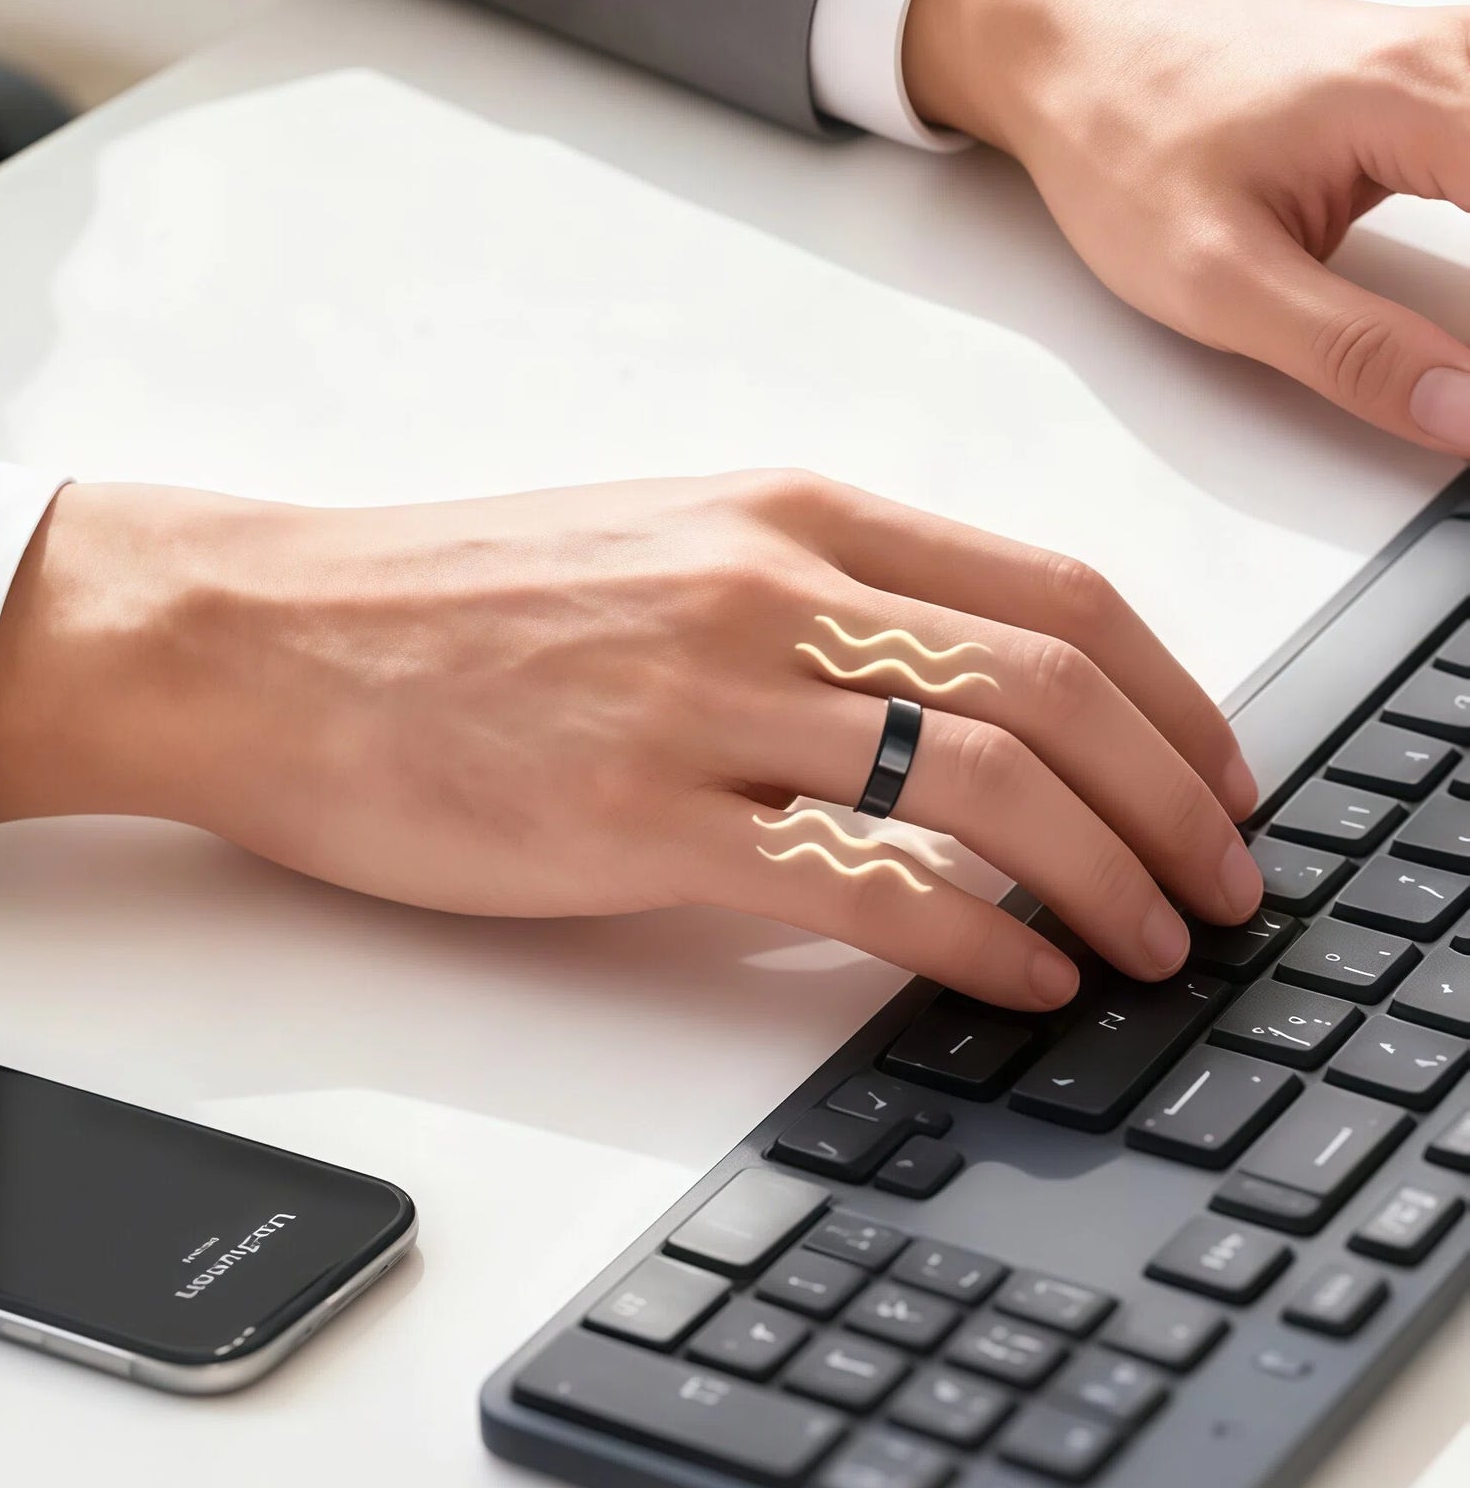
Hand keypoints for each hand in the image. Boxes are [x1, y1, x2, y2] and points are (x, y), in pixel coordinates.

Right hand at [0, 470, 1262, 1010]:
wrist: (267, 636)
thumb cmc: (450, 598)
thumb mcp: (663, 542)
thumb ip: (817, 596)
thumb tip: (967, 698)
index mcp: (785, 512)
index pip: (1054, 592)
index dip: (1176, 696)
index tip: (1217, 774)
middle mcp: (766, 585)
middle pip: (1053, 688)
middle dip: (1178, 802)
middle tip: (1221, 883)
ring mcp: (701, 698)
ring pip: (983, 786)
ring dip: (1107, 877)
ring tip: (1147, 946)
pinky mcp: (634, 814)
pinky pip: (858, 885)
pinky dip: (976, 940)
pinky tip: (1019, 975)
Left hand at [903, 0, 1469, 451]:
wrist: (1069, 40)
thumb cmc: (1120, 130)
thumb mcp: (1214, 277)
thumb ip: (1353, 355)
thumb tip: (1466, 419)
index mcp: (1417, 97)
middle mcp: (1459, 55)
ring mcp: (1460, 55)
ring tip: (1461, 355)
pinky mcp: (1449, 77)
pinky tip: (1466, 317)